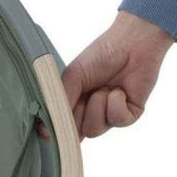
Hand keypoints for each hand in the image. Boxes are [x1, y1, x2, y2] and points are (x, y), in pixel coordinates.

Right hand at [62, 11, 173, 137]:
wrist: (131, 42)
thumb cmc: (100, 55)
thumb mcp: (73, 76)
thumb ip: (60, 101)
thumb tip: (45, 130)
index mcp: (74, 104)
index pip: (62, 127)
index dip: (58, 128)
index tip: (51, 127)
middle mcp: (90, 114)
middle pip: (76, 133)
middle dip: (78, 113)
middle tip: (85, 94)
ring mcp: (109, 117)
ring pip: (94, 130)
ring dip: (97, 105)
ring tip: (105, 87)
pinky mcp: (128, 116)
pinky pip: (117, 121)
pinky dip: (116, 103)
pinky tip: (120, 90)